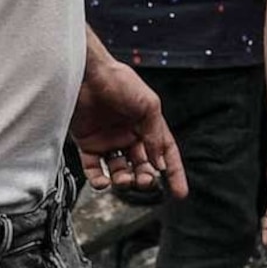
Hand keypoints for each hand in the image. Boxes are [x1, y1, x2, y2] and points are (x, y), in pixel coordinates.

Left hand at [71, 49, 187, 198]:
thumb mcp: (148, 105)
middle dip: (146, 177)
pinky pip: (94, 169)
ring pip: (120, 170)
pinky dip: (99, 180)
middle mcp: (129, 134)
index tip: (180, 193)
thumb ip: (155, 135)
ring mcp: (108, 140)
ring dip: (124, 180)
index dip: (174, 172)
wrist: (86, 74)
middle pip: (142, 165)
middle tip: (145, 181)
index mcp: (147, 124)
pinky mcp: (88, 144)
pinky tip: (103, 182)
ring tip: (124, 180)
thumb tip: (160, 163)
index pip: (165, 152)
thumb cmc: (119, 81)